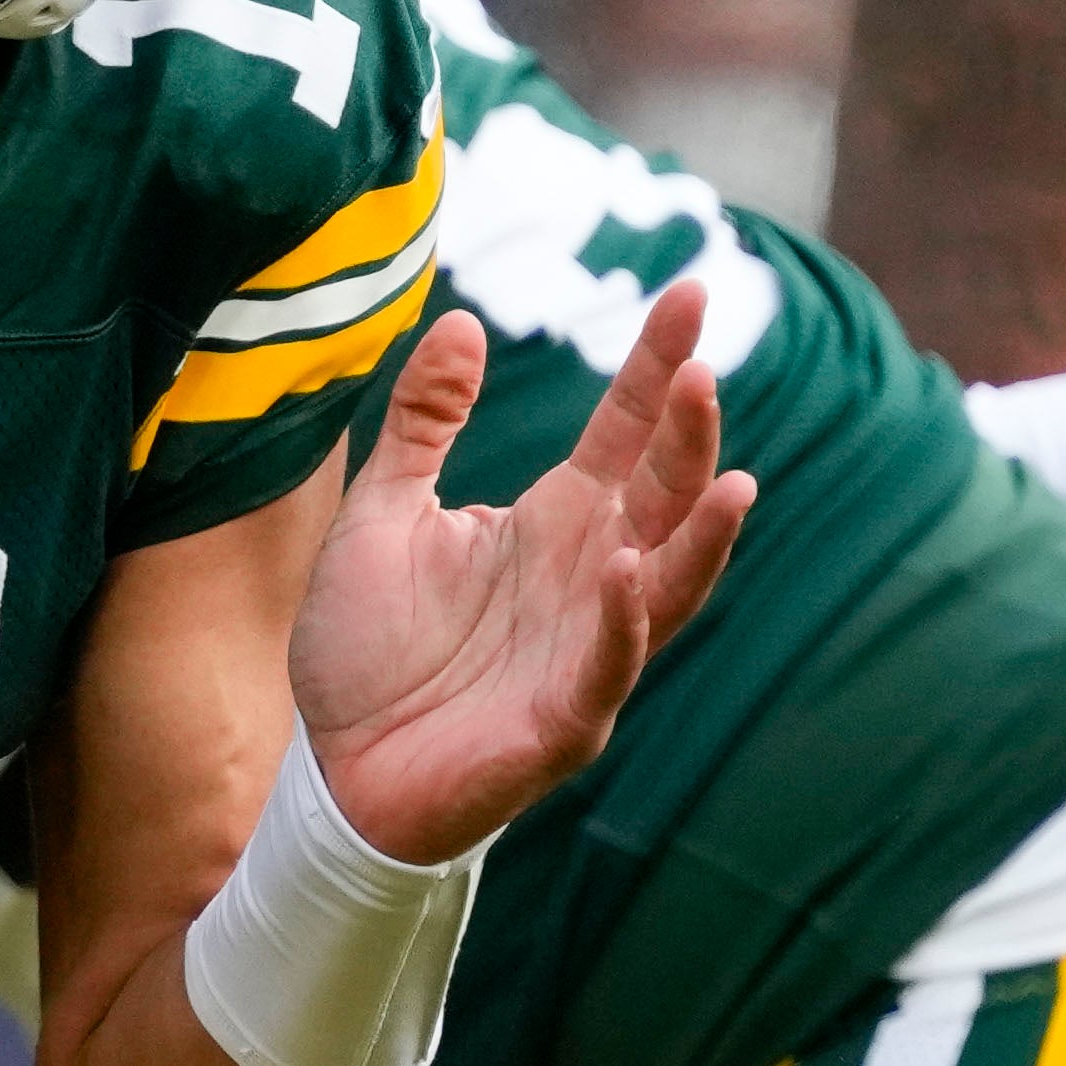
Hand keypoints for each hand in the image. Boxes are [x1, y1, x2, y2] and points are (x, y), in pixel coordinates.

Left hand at [285, 291, 748, 867]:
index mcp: (556, 522)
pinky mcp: (564, 722)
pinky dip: (620, 621)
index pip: (628, 431)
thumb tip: (463, 323)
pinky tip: (622, 570)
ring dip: (701, 536)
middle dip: (690, 437)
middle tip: (702, 368)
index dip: (658, 366)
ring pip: (669, 584)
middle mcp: (589, 577)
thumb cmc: (366, 652)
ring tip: (732, 477)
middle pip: (665, 496)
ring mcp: (586, 650)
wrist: (333, 774)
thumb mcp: (384, 514)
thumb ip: (425, 423)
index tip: (691, 291)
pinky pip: (607, 667)